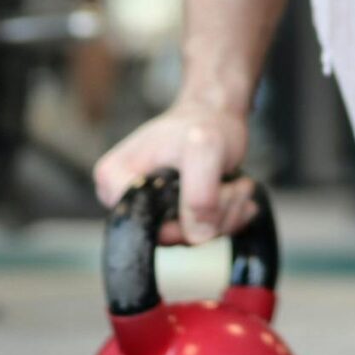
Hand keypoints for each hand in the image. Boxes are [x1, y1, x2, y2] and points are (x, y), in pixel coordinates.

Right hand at [93, 103, 253, 244]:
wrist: (215, 115)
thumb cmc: (201, 125)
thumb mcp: (204, 149)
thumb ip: (200, 193)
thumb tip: (197, 238)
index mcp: (113, 181)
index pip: (143, 223)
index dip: (184, 216)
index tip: (216, 186)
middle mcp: (125, 200)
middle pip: (170, 235)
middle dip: (213, 214)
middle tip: (237, 186)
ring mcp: (148, 212)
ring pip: (191, 238)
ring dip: (227, 214)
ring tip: (240, 185)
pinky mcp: (171, 219)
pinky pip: (202, 236)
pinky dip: (229, 218)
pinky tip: (240, 195)